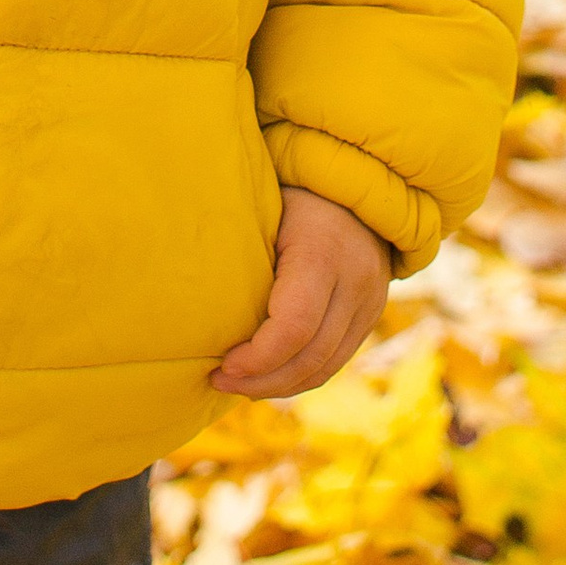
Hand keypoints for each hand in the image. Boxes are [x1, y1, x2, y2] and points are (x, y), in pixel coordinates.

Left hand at [213, 188, 390, 399]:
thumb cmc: (288, 192)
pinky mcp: (372, 313)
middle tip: (220, 381)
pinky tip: (268, 377)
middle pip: (310, 356)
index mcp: (323, 252)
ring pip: (325, 366)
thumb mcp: (262, 210)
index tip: (221, 365)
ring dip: (280, 386)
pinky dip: (301, 376)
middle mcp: (356, 280)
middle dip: (262, 381)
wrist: (353, 178)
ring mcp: (371, 299)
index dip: (257, 358)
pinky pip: (336, 360)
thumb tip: (193, 306)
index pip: (293, 327)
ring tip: (240, 386)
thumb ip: (241, 256)